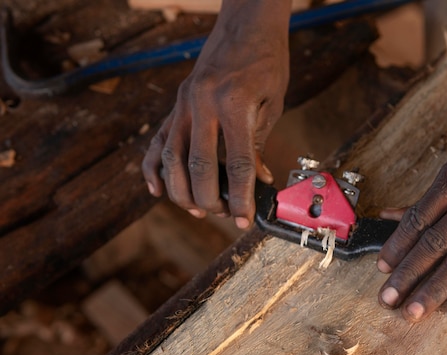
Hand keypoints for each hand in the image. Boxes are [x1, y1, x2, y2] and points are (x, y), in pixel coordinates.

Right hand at [142, 2, 289, 228]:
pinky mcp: (176, 103)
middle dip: (209, 199)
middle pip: (198, 167)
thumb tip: (258, 181)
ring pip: (171, 158)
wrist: (246, 23)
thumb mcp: (272, 102)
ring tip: (196, 209)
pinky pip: (158, 141)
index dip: (240, 197)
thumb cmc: (266, 60)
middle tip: (222, 213)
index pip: (237, 164)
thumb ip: (259, 143)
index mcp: (234, 104)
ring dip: (181, 191)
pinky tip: (157, 190)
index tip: (243, 218)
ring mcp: (184, 103)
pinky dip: (154, 169)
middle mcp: (203, 104)